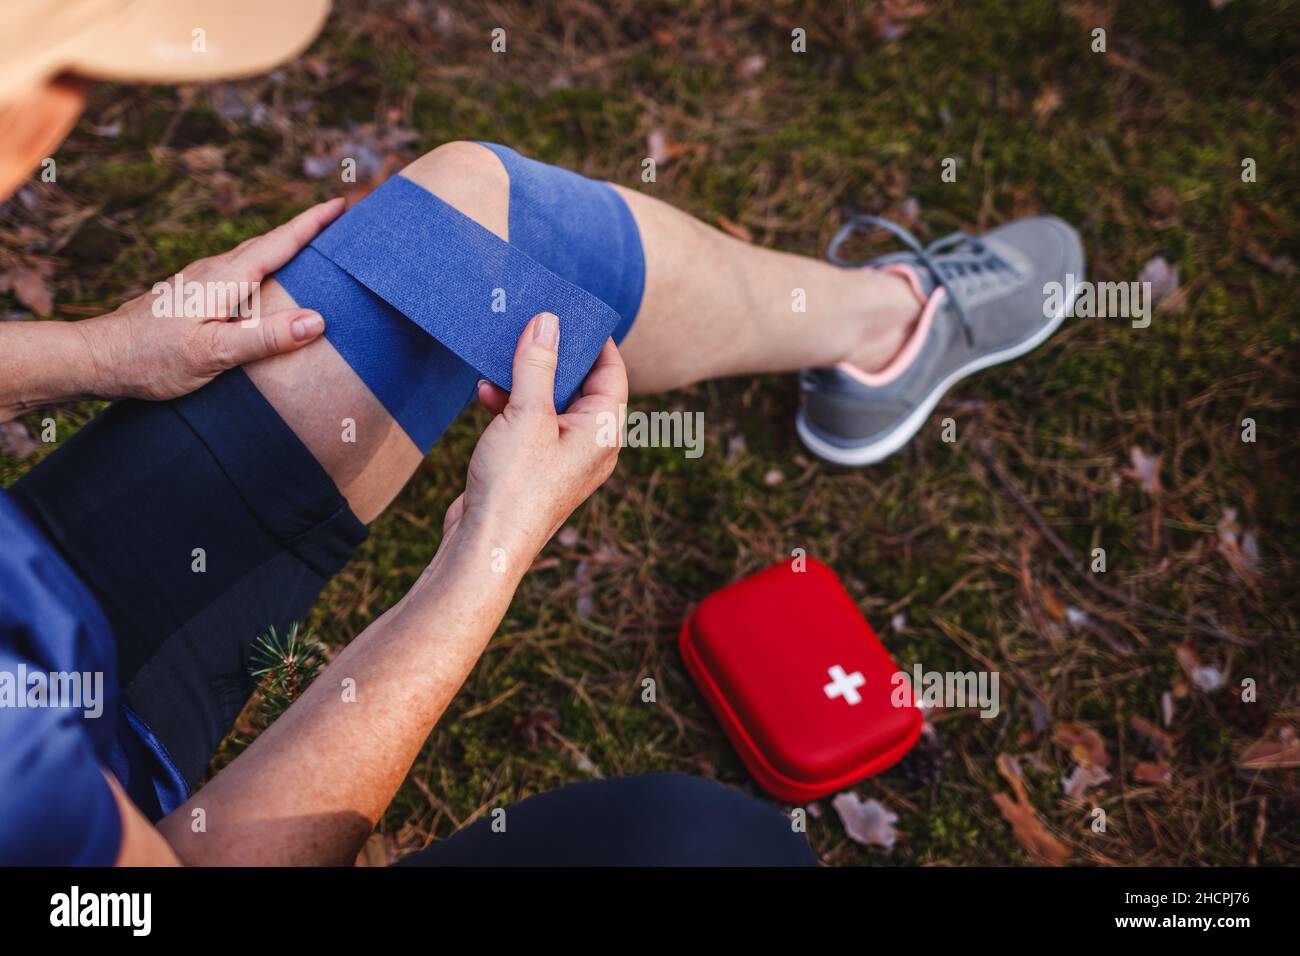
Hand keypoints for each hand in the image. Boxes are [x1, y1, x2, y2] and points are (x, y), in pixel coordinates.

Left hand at [81, 198, 344, 400]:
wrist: (97, 357)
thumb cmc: (151, 359)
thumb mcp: (213, 354)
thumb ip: (264, 337)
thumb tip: (317, 320)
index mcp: (224, 279)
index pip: (279, 244)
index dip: (312, 224)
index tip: (341, 204)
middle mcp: (213, 271)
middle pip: (270, 243)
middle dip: (306, 229)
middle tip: (339, 220)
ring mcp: (201, 281)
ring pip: (254, 257)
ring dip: (286, 246)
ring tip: (316, 248)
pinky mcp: (194, 294)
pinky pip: (241, 272)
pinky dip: (266, 267)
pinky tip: (270, 282)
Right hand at [442, 312, 627, 566]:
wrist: (486, 547)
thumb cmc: (516, 485)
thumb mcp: (527, 414)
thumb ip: (538, 365)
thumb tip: (549, 321)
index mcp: (603, 431)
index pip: (611, 372)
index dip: (595, 340)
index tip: (573, 311)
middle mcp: (590, 445)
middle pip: (580, 385)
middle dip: (553, 356)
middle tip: (531, 324)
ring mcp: (562, 458)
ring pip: (550, 403)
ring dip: (525, 380)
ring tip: (500, 355)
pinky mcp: (534, 467)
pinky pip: (530, 424)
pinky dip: (511, 406)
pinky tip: (485, 393)